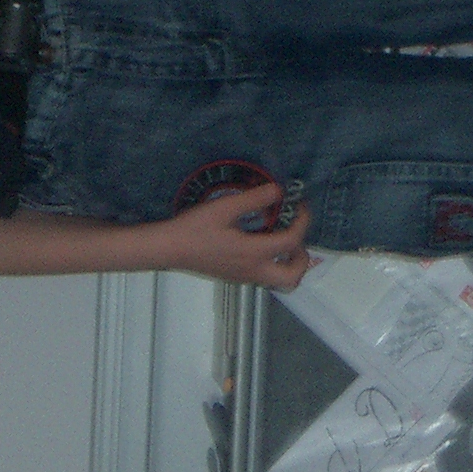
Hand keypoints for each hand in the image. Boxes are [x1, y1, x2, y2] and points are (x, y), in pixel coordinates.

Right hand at [160, 183, 311, 289]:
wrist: (170, 249)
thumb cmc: (194, 228)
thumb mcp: (224, 207)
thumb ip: (254, 199)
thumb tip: (278, 190)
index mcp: (254, 253)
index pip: (292, 242)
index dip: (302, 222)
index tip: (299, 206)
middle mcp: (253, 270)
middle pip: (293, 276)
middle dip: (302, 256)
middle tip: (295, 234)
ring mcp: (244, 277)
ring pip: (280, 281)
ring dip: (289, 262)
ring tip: (281, 239)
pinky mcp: (236, 277)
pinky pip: (265, 276)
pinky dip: (274, 263)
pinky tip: (261, 242)